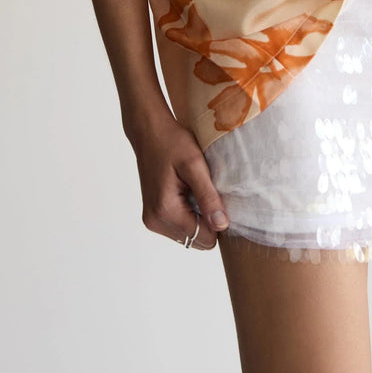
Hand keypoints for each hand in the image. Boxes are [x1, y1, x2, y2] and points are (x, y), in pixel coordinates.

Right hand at [126, 110, 230, 250]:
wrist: (149, 132)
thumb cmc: (172, 142)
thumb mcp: (195, 165)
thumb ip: (208, 196)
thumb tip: (222, 225)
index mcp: (165, 211)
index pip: (204, 238)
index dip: (218, 221)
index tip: (219, 198)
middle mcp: (155, 221)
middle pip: (197, 240)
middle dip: (208, 220)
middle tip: (207, 191)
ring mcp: (152, 220)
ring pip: (189, 235)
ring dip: (199, 216)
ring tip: (195, 189)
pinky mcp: (153, 215)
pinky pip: (180, 226)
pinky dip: (190, 214)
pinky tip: (188, 192)